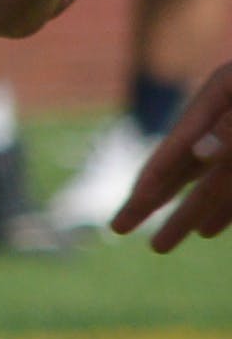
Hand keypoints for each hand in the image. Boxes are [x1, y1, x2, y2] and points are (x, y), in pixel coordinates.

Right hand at [117, 55, 231, 247]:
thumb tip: (201, 154)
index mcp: (223, 94)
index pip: (179, 147)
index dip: (152, 180)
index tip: (129, 209)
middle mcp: (228, 115)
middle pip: (186, 167)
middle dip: (155, 202)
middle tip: (118, 228)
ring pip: (211, 182)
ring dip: (190, 214)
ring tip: (161, 244)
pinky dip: (226, 208)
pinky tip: (209, 229)